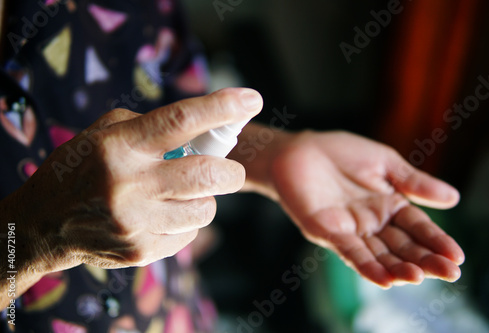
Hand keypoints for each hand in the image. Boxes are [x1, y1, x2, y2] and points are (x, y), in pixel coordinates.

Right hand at [7, 88, 262, 274]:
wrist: (43, 224)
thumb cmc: (81, 169)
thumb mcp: (104, 134)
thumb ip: (151, 126)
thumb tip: (206, 125)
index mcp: (120, 145)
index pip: (180, 120)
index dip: (221, 108)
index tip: (251, 99)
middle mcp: (128, 184)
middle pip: (208, 175)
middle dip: (231, 171)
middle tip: (226, 170)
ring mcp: (135, 222)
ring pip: (205, 209)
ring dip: (206, 198)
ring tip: (182, 195)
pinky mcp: (140, 251)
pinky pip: (190, 234)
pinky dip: (187, 221)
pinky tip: (163, 215)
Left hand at [268, 131, 463, 287]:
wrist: (301, 149)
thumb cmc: (341, 153)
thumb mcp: (384, 163)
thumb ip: (413, 182)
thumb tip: (454, 198)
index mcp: (389, 206)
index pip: (418, 228)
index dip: (437, 242)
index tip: (457, 257)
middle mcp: (372, 223)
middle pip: (402, 246)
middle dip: (425, 260)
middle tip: (449, 273)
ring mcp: (350, 230)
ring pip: (378, 254)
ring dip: (397, 268)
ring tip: (418, 277)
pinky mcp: (326, 231)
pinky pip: (349, 252)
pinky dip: (366, 266)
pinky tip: (385, 279)